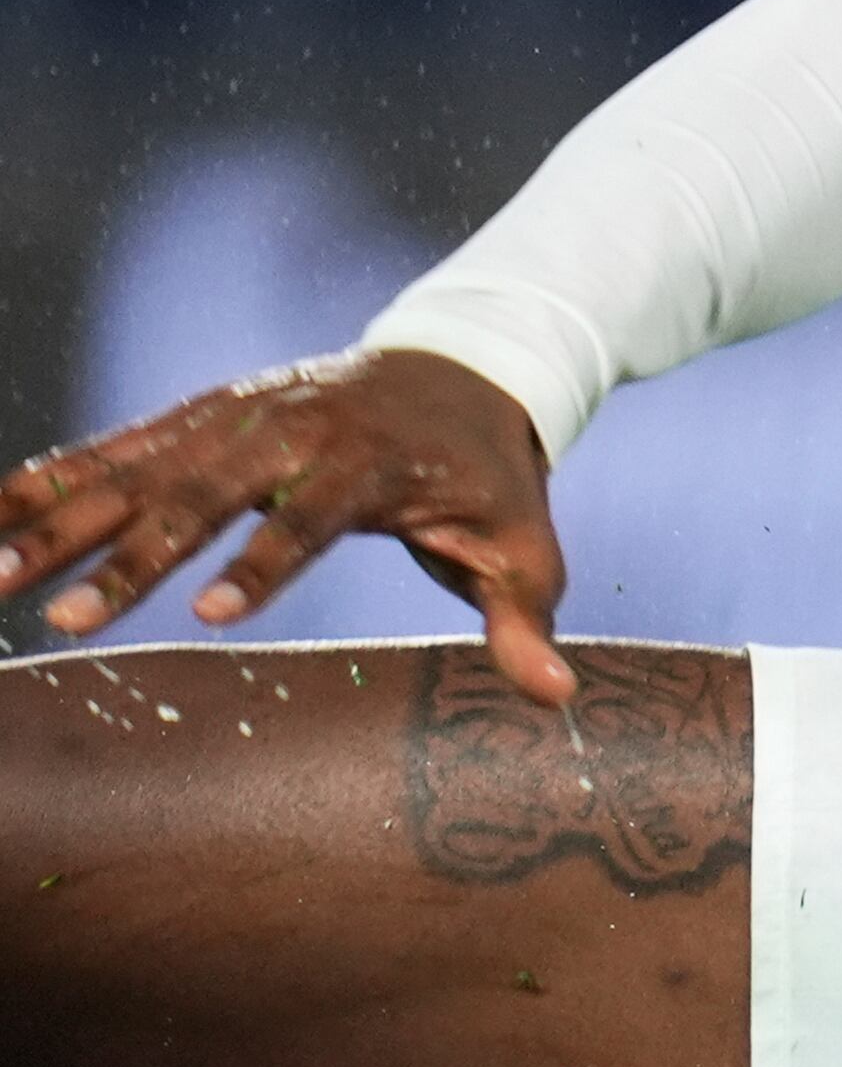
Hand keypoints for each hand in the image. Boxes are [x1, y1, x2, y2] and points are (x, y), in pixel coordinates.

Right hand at [0, 350, 576, 704]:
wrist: (463, 369)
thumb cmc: (492, 479)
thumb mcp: (526, 547)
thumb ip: (529, 621)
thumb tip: (561, 697)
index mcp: (370, 465)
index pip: (310, 520)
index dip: (262, 565)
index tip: (208, 617)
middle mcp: (293, 432)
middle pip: (202, 496)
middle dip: (131, 558)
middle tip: (64, 619)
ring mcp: (240, 417)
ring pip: (140, 469)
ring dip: (63, 522)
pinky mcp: (203, 414)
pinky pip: (119, 447)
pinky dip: (54, 478)